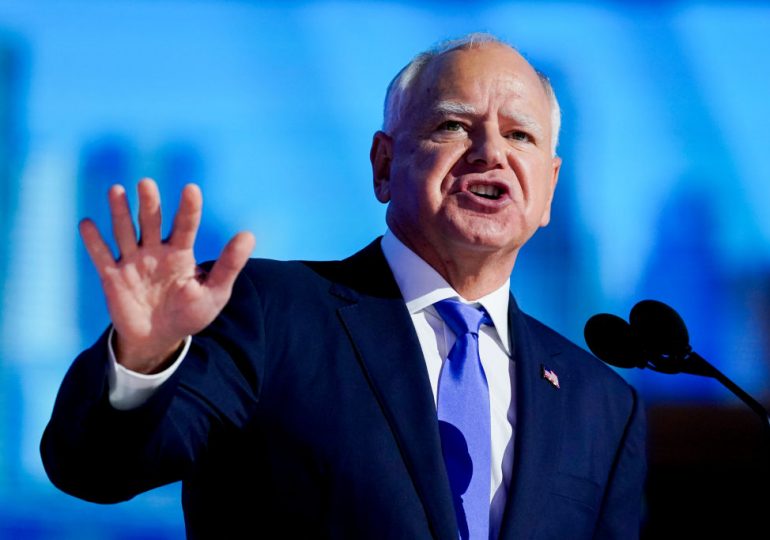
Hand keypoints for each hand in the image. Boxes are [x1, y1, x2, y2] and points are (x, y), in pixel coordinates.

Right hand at [79, 178, 254, 372]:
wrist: (159, 339)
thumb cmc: (190, 313)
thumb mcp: (215, 293)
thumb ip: (229, 265)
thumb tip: (248, 235)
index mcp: (181, 253)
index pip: (185, 226)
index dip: (188, 208)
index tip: (191, 188)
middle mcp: (155, 251)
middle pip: (151, 222)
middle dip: (149, 204)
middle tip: (146, 184)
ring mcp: (133, 262)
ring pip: (124, 233)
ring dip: (120, 213)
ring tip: (116, 190)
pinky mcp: (113, 277)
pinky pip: (102, 257)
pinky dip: (94, 241)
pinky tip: (87, 224)